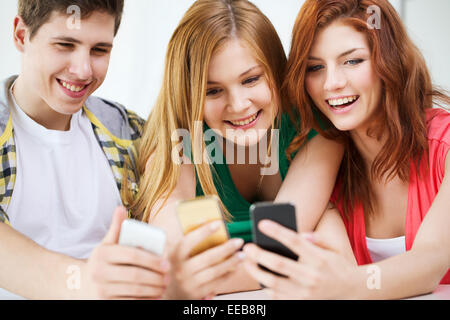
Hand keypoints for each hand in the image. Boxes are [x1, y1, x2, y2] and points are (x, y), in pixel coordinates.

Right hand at [83, 207, 169, 298]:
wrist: (78, 284)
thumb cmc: (101, 261)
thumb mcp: (105, 243)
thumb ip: (115, 227)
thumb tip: (121, 207)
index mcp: (103, 254)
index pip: (132, 256)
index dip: (152, 260)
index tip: (166, 263)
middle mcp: (99, 272)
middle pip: (135, 275)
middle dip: (155, 277)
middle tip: (168, 277)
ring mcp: (101, 290)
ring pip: (134, 291)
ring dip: (153, 290)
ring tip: (164, 286)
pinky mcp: (104, 303)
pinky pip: (129, 303)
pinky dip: (145, 301)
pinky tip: (155, 297)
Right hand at [163, 221, 244, 299]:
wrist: (171, 293)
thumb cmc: (178, 267)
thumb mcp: (177, 253)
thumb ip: (189, 237)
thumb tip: (203, 219)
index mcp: (174, 256)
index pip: (188, 242)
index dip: (203, 232)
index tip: (218, 223)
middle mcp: (181, 270)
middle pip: (207, 258)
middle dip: (226, 249)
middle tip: (238, 241)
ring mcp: (189, 284)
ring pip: (215, 271)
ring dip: (231, 262)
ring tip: (241, 254)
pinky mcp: (198, 294)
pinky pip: (217, 283)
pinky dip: (228, 274)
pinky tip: (235, 267)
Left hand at [243, 220, 358, 299]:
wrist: (353, 291)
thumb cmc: (339, 265)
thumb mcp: (334, 247)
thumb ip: (317, 238)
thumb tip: (301, 234)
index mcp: (319, 258)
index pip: (294, 241)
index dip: (276, 231)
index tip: (261, 223)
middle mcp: (312, 276)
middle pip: (279, 264)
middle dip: (259, 255)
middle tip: (248, 247)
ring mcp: (305, 292)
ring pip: (273, 283)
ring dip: (256, 272)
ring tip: (247, 262)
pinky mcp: (301, 303)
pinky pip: (277, 296)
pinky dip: (265, 286)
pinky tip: (258, 276)